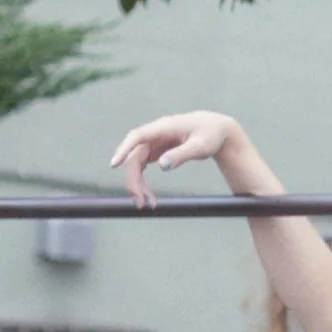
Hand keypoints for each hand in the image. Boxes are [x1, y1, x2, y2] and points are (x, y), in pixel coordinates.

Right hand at [110, 109, 248, 203]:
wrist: (217, 130)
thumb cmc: (210, 134)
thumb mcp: (200, 146)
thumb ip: (181, 155)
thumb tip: (162, 165)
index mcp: (164, 127)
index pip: (138, 136)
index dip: (124, 149)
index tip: (115, 164)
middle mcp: (155, 134)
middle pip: (135, 156)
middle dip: (133, 179)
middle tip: (139, 201)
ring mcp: (154, 142)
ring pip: (136, 163)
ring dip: (137, 183)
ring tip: (145, 203)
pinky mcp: (156, 150)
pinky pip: (142, 166)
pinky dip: (143, 181)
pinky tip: (148, 195)